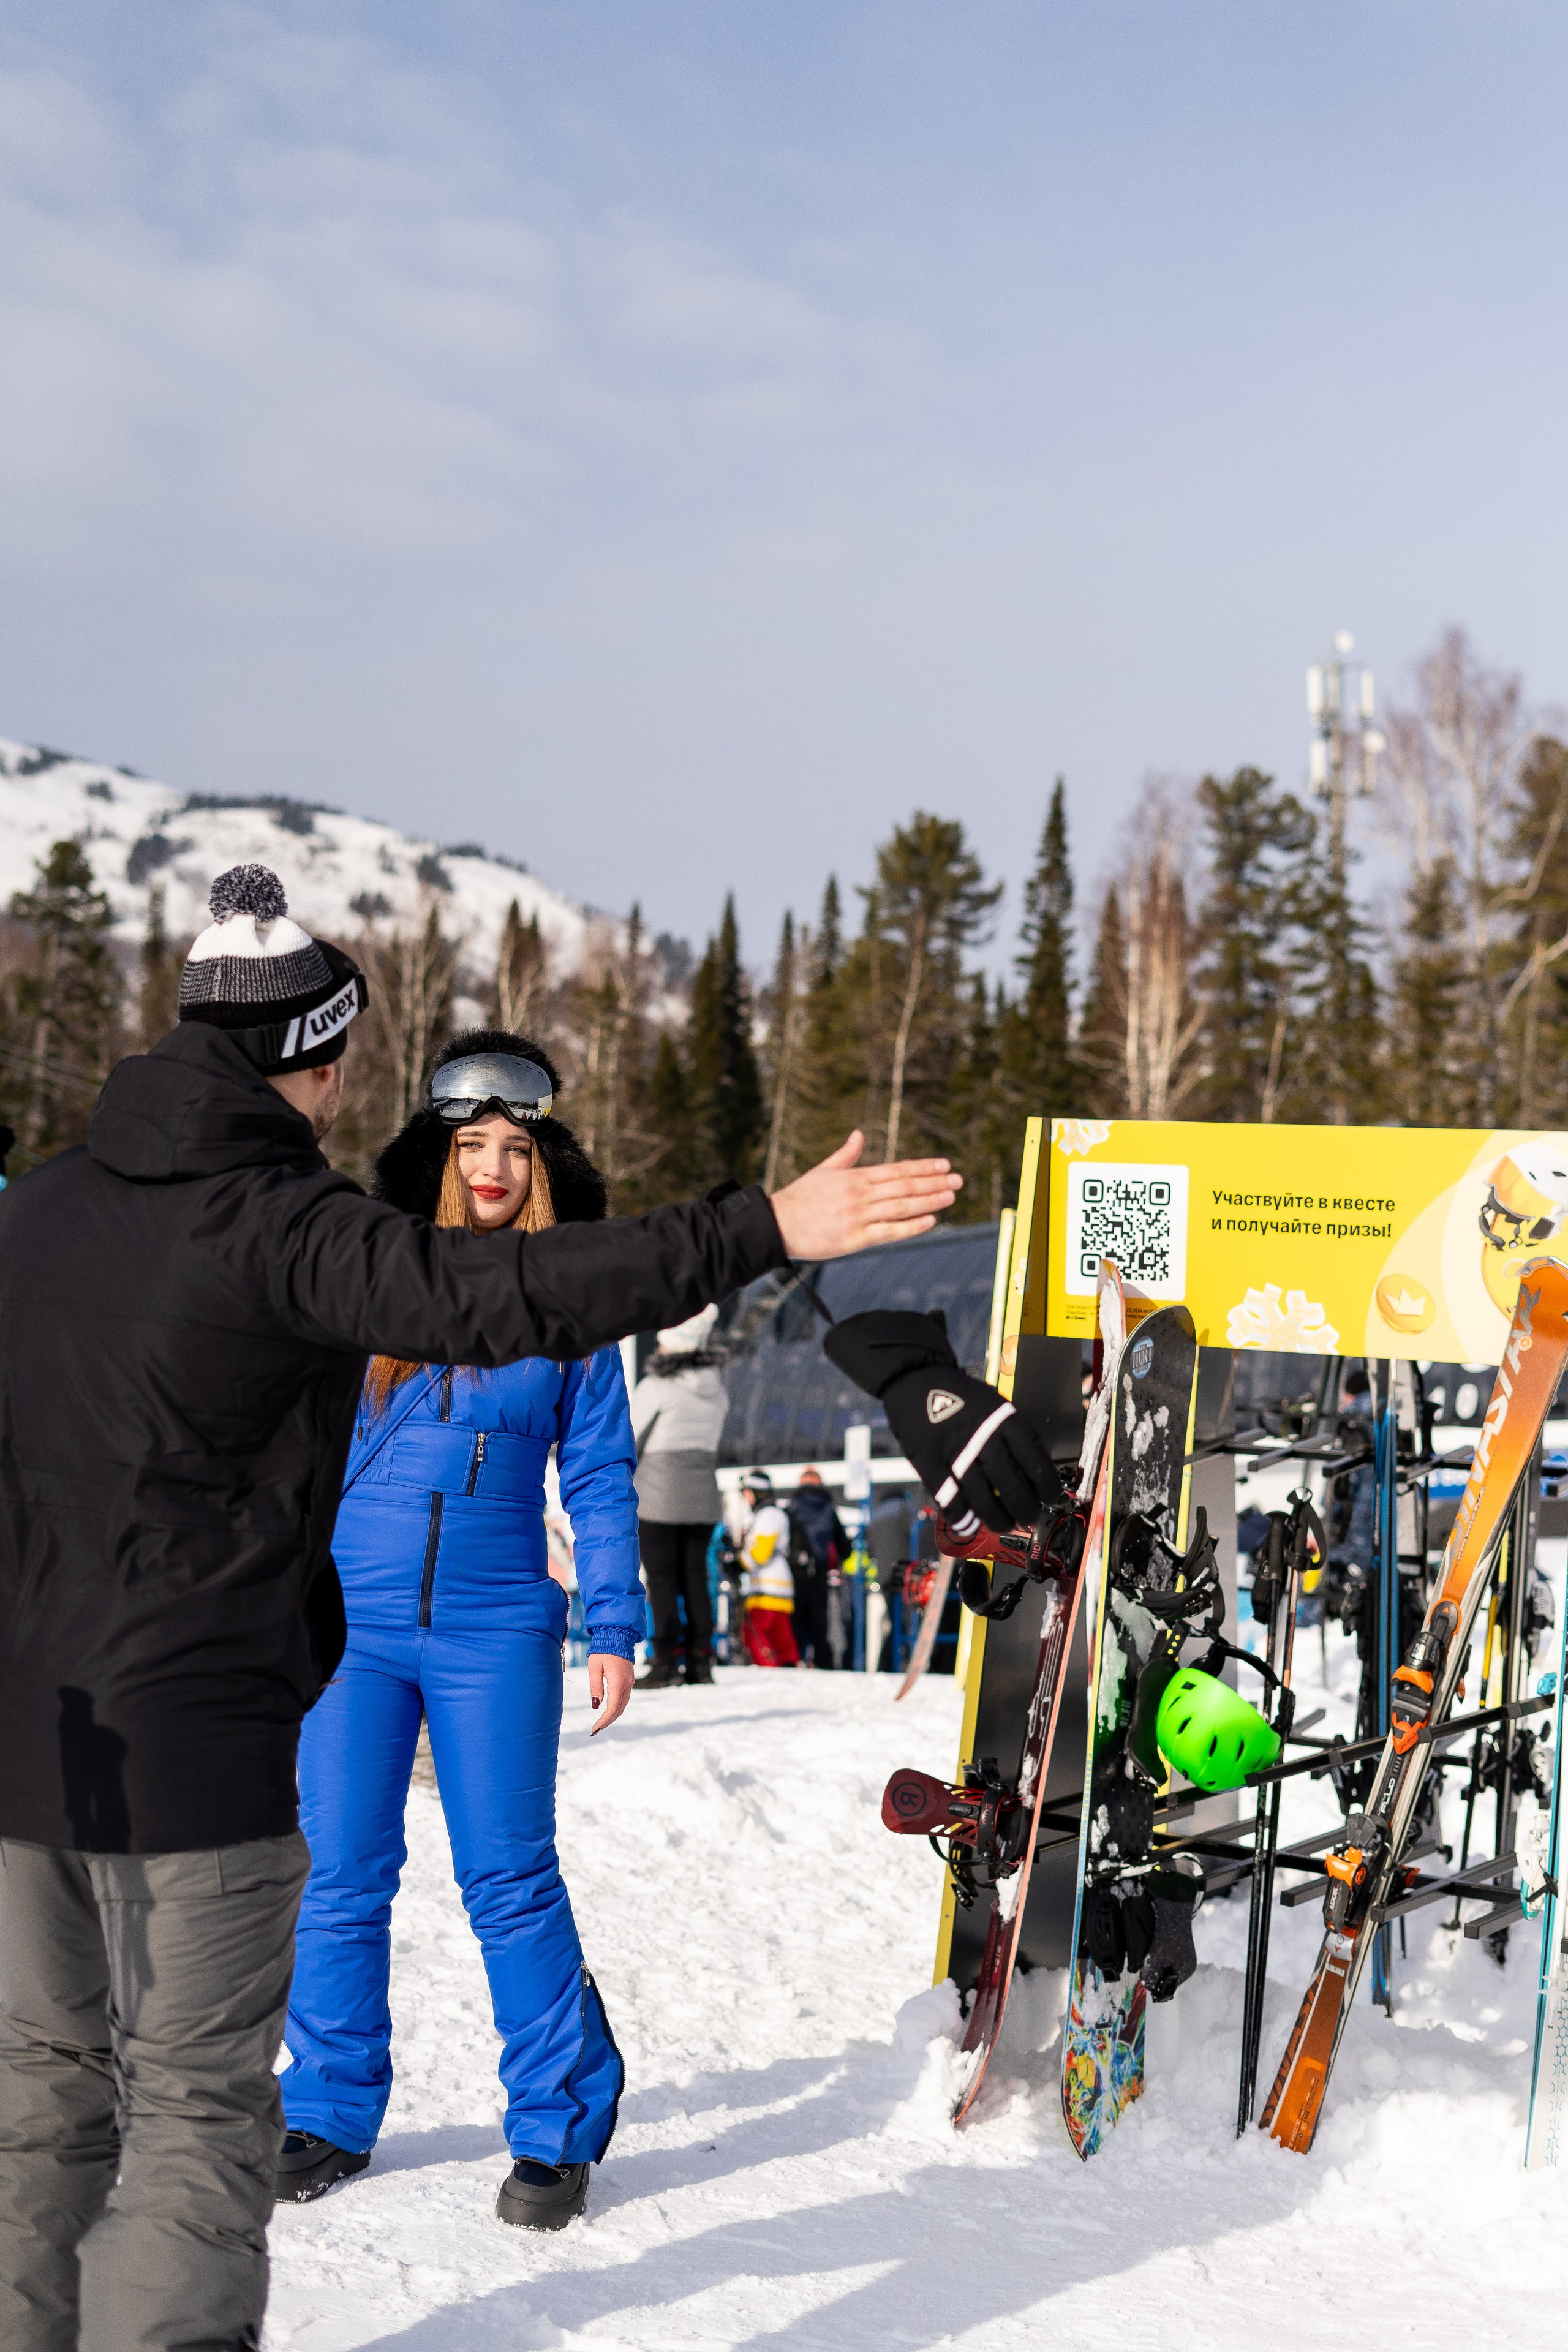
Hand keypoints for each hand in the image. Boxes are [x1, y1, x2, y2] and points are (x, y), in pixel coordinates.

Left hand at [588, 1653, 633, 1733]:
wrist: (617, 1635)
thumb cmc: (603, 1649)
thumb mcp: (594, 1667)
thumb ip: (595, 1686)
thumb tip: (596, 1705)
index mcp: (618, 1681)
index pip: (613, 1707)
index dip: (604, 1720)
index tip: (594, 1728)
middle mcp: (627, 1683)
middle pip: (619, 1709)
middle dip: (608, 1721)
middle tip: (595, 1729)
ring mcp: (630, 1682)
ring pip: (623, 1705)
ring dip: (612, 1715)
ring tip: (600, 1723)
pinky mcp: (629, 1679)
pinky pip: (624, 1698)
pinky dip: (616, 1707)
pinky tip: (608, 1710)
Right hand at [770, 1132, 960, 1259]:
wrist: (776, 1224)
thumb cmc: (799, 1198)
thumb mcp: (822, 1171)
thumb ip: (845, 1155)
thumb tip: (858, 1134)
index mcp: (854, 1177)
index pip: (897, 1169)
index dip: (923, 1167)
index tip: (944, 1165)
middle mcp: (860, 1194)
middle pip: (905, 1186)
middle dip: (934, 1182)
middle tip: (959, 1180)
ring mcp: (858, 1216)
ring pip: (902, 1206)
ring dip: (929, 1201)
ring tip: (951, 1196)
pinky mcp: (854, 1238)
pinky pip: (889, 1231)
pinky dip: (912, 1226)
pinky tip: (931, 1221)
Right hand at [822, 1310, 1062, 1536]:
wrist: (914, 1377)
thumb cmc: (958, 1394)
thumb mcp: (993, 1402)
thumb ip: (1010, 1432)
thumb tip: (1032, 1469)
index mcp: (1002, 1418)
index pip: (1035, 1458)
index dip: (1047, 1483)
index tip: (1050, 1497)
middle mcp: (982, 1435)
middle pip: (1013, 1483)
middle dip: (1026, 1508)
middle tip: (1030, 1518)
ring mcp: (954, 1450)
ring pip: (983, 1496)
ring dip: (998, 1518)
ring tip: (1006, 1525)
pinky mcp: (928, 1461)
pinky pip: (948, 1497)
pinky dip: (960, 1516)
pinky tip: (968, 1523)